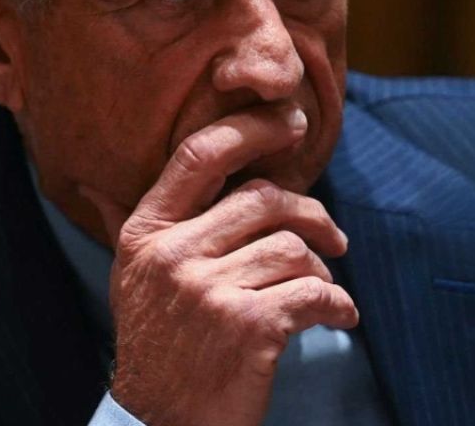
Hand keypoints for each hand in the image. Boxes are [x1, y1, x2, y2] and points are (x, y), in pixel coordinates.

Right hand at [84, 103, 357, 425]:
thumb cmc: (160, 352)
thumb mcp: (137, 282)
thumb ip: (147, 229)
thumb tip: (135, 186)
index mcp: (145, 234)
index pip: (199, 156)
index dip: (251, 129)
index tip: (291, 122)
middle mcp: (172, 255)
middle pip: (262, 198)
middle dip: (310, 212)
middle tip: (335, 234)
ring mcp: (208, 290)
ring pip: (293, 247)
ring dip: (321, 267)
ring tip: (322, 288)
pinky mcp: (247, 325)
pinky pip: (314, 291)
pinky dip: (337, 303)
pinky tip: (339, 316)